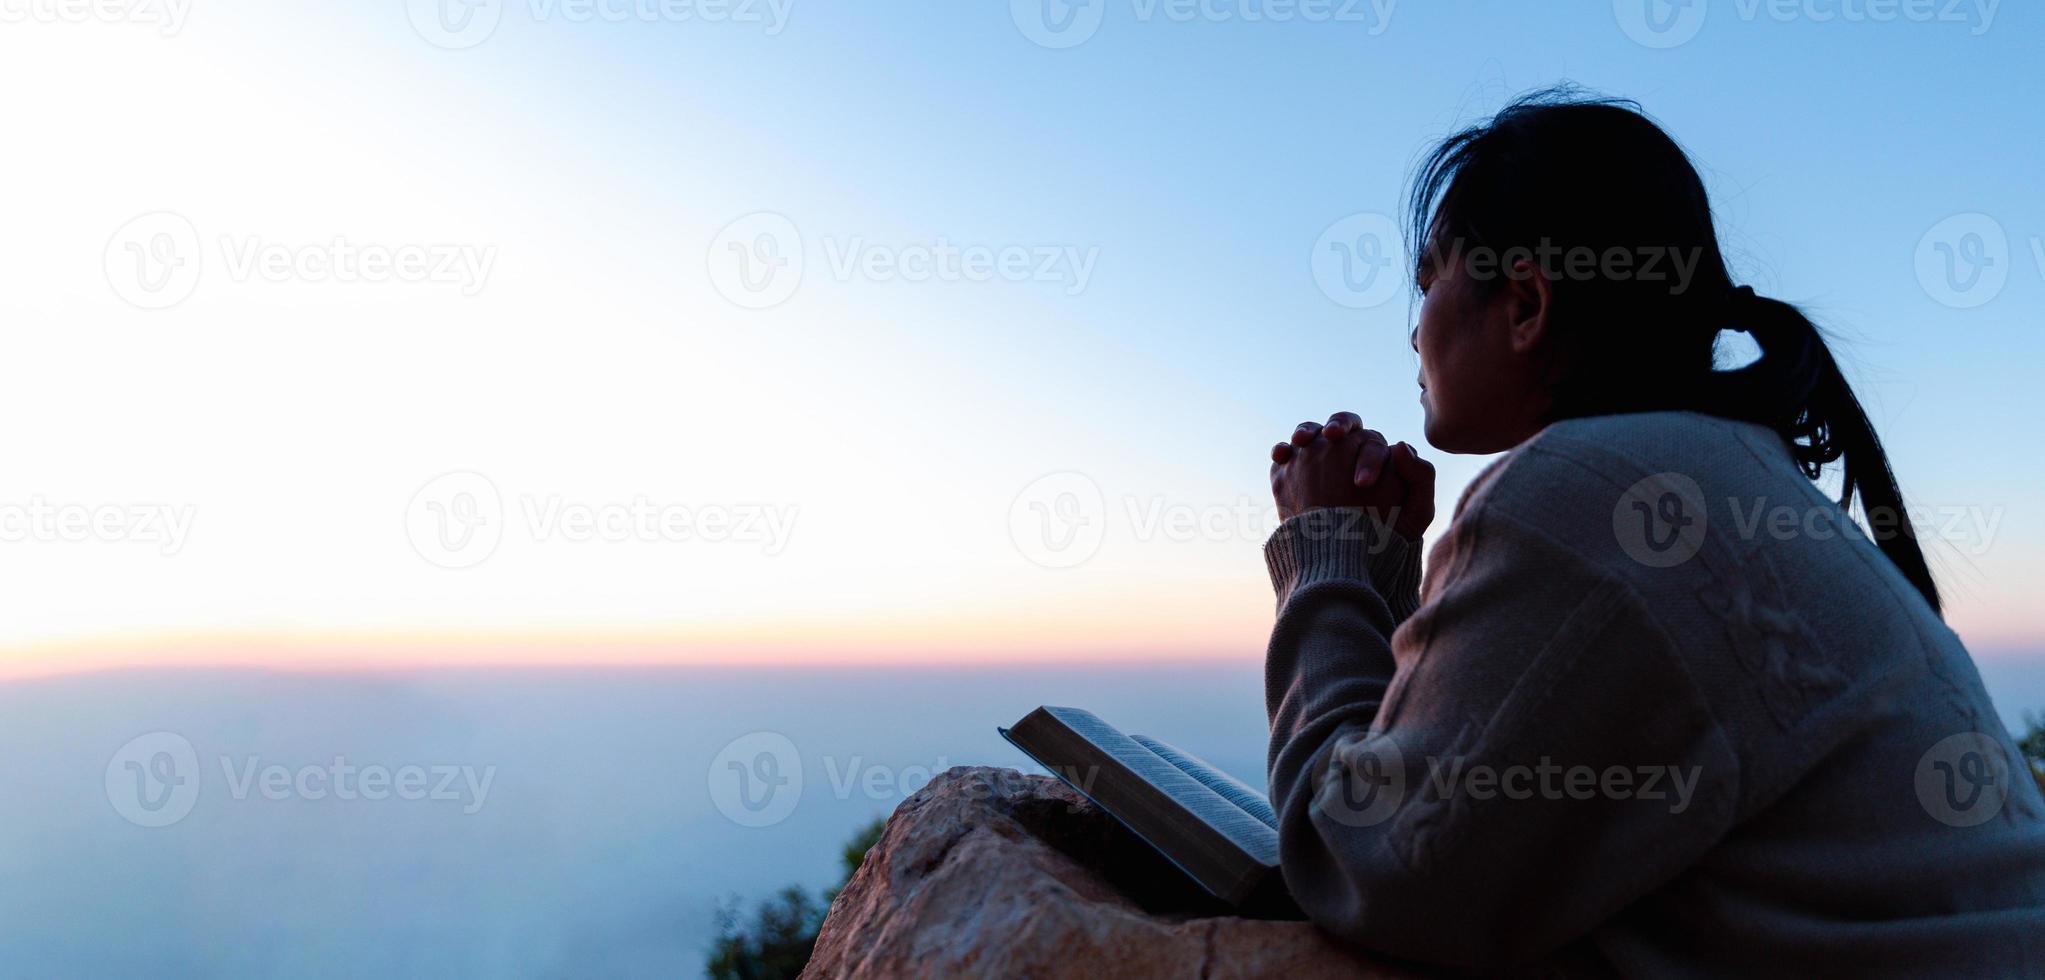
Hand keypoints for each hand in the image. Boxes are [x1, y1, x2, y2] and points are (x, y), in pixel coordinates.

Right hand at [1269, 412, 1435, 539]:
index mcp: (1374, 457)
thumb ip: (1421, 477)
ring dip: (1306, 430)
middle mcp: (1344, 453)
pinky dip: (1282, 450)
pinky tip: (1282, 456)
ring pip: (1311, 433)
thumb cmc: (1384, 540)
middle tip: (1334, 437)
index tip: (1363, 484)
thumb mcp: (1415, 513)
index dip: (1368, 457)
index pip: (1370, 442)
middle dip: (1338, 425)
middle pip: (1340, 427)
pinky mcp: (1290, 474)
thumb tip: (1401, 444)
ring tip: (1302, 440)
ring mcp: (1314, 461)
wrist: (1345, 563)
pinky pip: (1285, 455)